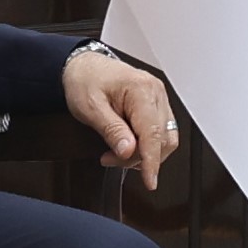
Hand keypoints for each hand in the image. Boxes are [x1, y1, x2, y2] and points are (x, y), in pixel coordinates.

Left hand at [63, 46, 181, 176]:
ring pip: (165, 138)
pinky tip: (127, 145)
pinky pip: (160, 131)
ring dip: (144, 153)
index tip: (150, 181)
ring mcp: (158, 98)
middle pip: (161, 139)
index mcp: (141, 90)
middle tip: (111, 160)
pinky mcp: (156, 104)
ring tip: (116, 153)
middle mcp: (155, 92)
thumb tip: (128, 151)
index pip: (153, 133)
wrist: (83, 66)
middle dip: (140, 158)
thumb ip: (111, 130)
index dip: (152, 161)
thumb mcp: (90, 108)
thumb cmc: (84, 80)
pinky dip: (146, 144)